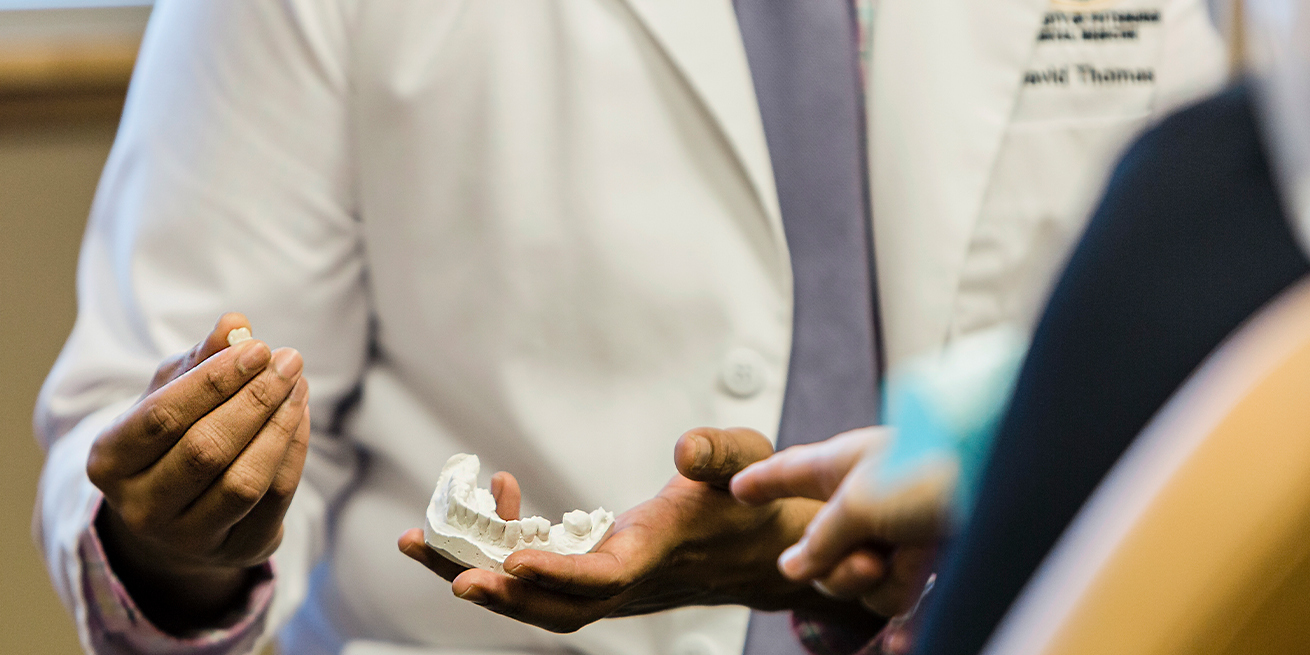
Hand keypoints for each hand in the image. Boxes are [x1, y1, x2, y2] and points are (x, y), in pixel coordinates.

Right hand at [86, 313, 309, 631]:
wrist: (175, 517)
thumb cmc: (171, 439)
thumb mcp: (171, 395)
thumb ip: (199, 360)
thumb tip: (235, 322)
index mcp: (110, 462)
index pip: (163, 417)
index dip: (215, 380)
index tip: (259, 347)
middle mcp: (141, 509)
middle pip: (207, 449)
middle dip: (256, 399)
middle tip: (290, 360)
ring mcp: (188, 539)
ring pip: (244, 480)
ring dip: (280, 426)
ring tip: (298, 386)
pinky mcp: (236, 552)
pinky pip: (275, 499)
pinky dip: (294, 452)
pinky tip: (300, 416)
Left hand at [400, 427, 869, 632]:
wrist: (760, 551)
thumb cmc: (752, 503)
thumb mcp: (749, 463)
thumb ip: (719, 453)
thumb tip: (684, 447)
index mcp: (659, 551)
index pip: (603, 577)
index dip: (557, 574)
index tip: (510, 562)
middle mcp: (627, 580)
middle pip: (550, 604)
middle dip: (487, 586)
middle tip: (427, 552)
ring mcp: (608, 585)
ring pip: (535, 598)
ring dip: (475, 573)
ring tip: (421, 539)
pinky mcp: (597, 575)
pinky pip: (542, 575)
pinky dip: (507, 546)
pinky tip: (498, 497)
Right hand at [732, 427, 945, 615]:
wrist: (1018, 489)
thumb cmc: (941, 467)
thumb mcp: (861, 501)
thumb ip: (820, 537)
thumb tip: (792, 566)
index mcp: (845, 464)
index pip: (788, 472)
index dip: (761, 481)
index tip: (734, 491)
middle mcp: (869, 496)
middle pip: (820, 547)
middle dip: (835, 565)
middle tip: (865, 556)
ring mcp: (898, 530)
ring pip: (857, 579)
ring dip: (875, 581)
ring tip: (906, 560)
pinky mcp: (928, 560)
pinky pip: (895, 598)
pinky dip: (901, 609)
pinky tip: (905, 622)